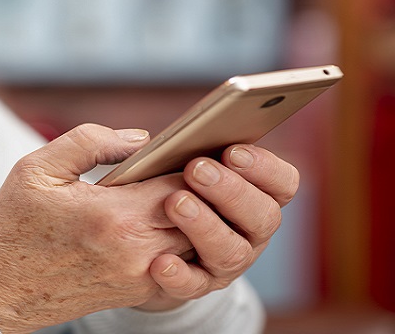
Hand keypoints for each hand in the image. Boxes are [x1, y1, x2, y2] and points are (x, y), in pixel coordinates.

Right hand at [0, 124, 193, 332]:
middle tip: (204, 163)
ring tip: (192, 189)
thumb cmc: (12, 225)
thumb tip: (141, 139)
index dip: (196, 162)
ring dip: (201, 216)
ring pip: (197, 243)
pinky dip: (185, 241)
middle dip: (205, 188)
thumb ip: (91, 141)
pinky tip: (173, 218)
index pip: (183, 184)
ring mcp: (140, 278)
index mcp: (114, 216)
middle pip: (200, 214)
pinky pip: (183, 265)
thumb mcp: (38, 168)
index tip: (197, 144)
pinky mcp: (137, 294)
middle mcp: (136, 252)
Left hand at [140, 144, 299, 310]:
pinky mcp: (198, 286)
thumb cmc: (163, 189)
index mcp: (256, 195)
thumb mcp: (170, 164)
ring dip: (205, 226)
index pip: (284, 183)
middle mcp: (251, 231)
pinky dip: (179, 274)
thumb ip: (171, 150)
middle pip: (263, 216)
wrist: (147, 245)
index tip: (232, 151)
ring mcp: (228, 262)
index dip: (265, 168)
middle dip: (231, 191)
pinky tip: (160, 261)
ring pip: (232, 251)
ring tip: (175, 203)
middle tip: (196, 169)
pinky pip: (194, 285)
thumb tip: (141, 140)